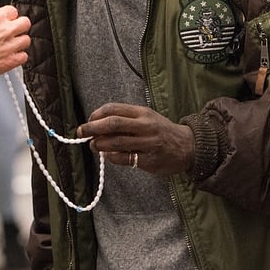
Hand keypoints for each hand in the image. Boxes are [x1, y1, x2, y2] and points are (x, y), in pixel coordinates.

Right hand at [0, 5, 30, 78]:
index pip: (12, 10)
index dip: (8, 15)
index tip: (6, 19)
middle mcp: (5, 30)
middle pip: (25, 23)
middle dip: (19, 25)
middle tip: (13, 30)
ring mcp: (9, 46)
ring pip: (26, 40)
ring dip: (19, 41)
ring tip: (11, 44)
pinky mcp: (10, 61)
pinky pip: (24, 56)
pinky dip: (19, 56)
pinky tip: (11, 56)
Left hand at [76, 103, 193, 176]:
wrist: (188, 146)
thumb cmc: (161, 130)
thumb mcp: (146, 117)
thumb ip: (125, 119)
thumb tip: (96, 124)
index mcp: (143, 113)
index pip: (113, 109)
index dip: (96, 115)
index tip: (88, 121)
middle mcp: (146, 126)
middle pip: (113, 124)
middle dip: (92, 128)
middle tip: (81, 132)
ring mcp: (149, 143)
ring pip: (117, 142)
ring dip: (99, 144)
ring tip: (93, 145)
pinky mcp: (150, 160)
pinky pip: (125, 159)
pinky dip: (112, 157)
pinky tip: (107, 155)